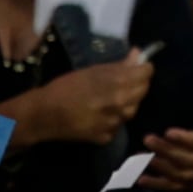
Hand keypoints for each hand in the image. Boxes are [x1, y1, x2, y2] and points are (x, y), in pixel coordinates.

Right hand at [15, 49, 153, 147]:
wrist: (45, 114)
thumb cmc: (67, 86)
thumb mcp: (93, 70)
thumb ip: (119, 65)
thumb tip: (138, 54)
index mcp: (117, 83)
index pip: (146, 74)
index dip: (143, 68)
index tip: (138, 67)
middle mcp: (120, 104)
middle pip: (142, 92)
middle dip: (137, 84)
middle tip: (124, 81)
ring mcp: (114, 123)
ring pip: (132, 110)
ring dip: (127, 102)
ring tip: (110, 98)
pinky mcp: (106, 137)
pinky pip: (118, 125)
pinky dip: (113, 119)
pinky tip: (101, 114)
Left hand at [145, 85, 192, 191]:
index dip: (184, 139)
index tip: (168, 132)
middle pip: (185, 159)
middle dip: (165, 150)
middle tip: (147, 139)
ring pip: (178, 174)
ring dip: (159, 167)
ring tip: (141, 157)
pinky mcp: (192, 185)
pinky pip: (174, 186)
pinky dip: (157, 185)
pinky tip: (141, 179)